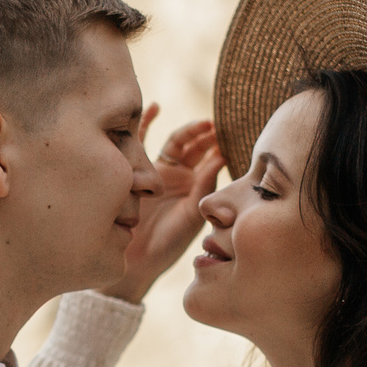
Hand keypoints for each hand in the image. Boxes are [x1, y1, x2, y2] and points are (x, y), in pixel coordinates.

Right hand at [102, 108, 225, 304]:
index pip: (211, 159)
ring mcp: (157, 171)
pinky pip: (141, 141)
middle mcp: (178, 177)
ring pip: (174, 142)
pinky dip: (147, 123)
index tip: (232, 136)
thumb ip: (204, 187)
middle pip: (195, 146)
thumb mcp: (191, 216)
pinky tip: (156, 106)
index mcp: (195, 188)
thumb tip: (221, 158)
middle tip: (218, 125)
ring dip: (187, 130)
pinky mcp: (136, 169)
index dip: (221, 146)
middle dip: (206, 135)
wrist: (134, 260)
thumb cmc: (166, 244)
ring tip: (201, 123)